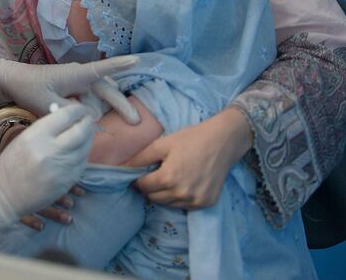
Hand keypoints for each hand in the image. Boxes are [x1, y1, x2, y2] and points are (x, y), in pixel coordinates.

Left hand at [0, 55, 140, 123]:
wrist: (12, 81)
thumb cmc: (29, 89)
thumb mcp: (48, 103)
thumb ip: (70, 111)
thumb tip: (92, 117)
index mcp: (75, 75)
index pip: (102, 69)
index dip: (121, 66)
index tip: (138, 61)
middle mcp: (80, 76)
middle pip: (106, 90)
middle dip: (121, 105)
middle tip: (135, 122)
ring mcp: (77, 82)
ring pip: (98, 97)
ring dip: (106, 109)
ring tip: (119, 122)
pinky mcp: (73, 88)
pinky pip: (89, 100)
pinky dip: (94, 109)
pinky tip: (94, 122)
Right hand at [0, 105, 94, 244]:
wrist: (4, 196)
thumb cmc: (10, 165)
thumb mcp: (23, 139)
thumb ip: (45, 128)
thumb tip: (67, 115)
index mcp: (35, 136)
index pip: (65, 116)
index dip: (77, 110)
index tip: (80, 109)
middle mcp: (49, 151)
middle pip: (80, 131)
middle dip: (87, 122)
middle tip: (88, 118)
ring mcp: (60, 169)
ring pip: (85, 148)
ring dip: (88, 137)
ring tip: (87, 132)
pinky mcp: (66, 183)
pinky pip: (82, 164)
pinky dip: (84, 153)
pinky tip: (81, 149)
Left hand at [125, 107, 252, 208]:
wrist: (223, 141)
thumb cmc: (191, 139)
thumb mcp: (163, 143)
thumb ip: (141, 158)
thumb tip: (122, 168)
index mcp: (168, 178)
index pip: (142, 187)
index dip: (138, 179)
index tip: (139, 173)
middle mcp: (181, 194)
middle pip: (153, 198)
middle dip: (149, 187)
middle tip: (155, 174)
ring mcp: (195, 201)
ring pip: (168, 204)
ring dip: (163, 194)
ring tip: (170, 177)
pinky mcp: (206, 203)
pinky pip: (184, 206)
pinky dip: (179, 198)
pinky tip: (184, 183)